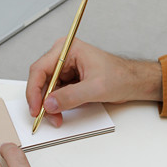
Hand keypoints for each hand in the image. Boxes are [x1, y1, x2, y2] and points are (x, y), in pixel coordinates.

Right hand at [26, 39, 162, 126]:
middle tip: (44, 116)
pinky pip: (55, 92)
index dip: (34, 90)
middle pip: (40, 79)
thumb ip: (71, 96)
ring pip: (46, 88)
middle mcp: (63, 55)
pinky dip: (56, 105)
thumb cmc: (120, 76)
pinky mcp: (69, 78)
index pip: (40, 69)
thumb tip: (49, 104)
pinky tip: (60, 113)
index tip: (36, 108)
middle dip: (42, 100)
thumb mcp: (95, 88)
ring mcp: (65, 67)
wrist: (133, 82)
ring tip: (56, 117)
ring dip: (49, 105)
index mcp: (67, 49)